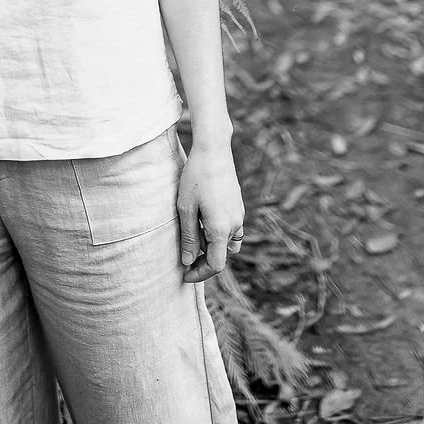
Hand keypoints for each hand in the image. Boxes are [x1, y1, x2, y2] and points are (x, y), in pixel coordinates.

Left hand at [176, 141, 244, 282]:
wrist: (214, 149)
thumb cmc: (195, 177)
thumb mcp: (186, 208)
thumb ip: (189, 237)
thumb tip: (188, 262)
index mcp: (221, 229)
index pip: (215, 265)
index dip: (199, 274)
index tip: (184, 274)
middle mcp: (234, 225)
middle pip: (222, 255)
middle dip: (205, 261)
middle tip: (185, 258)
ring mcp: (239, 215)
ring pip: (229, 243)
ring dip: (213, 247)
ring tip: (194, 238)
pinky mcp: (238, 205)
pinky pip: (231, 229)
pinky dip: (219, 234)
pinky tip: (203, 221)